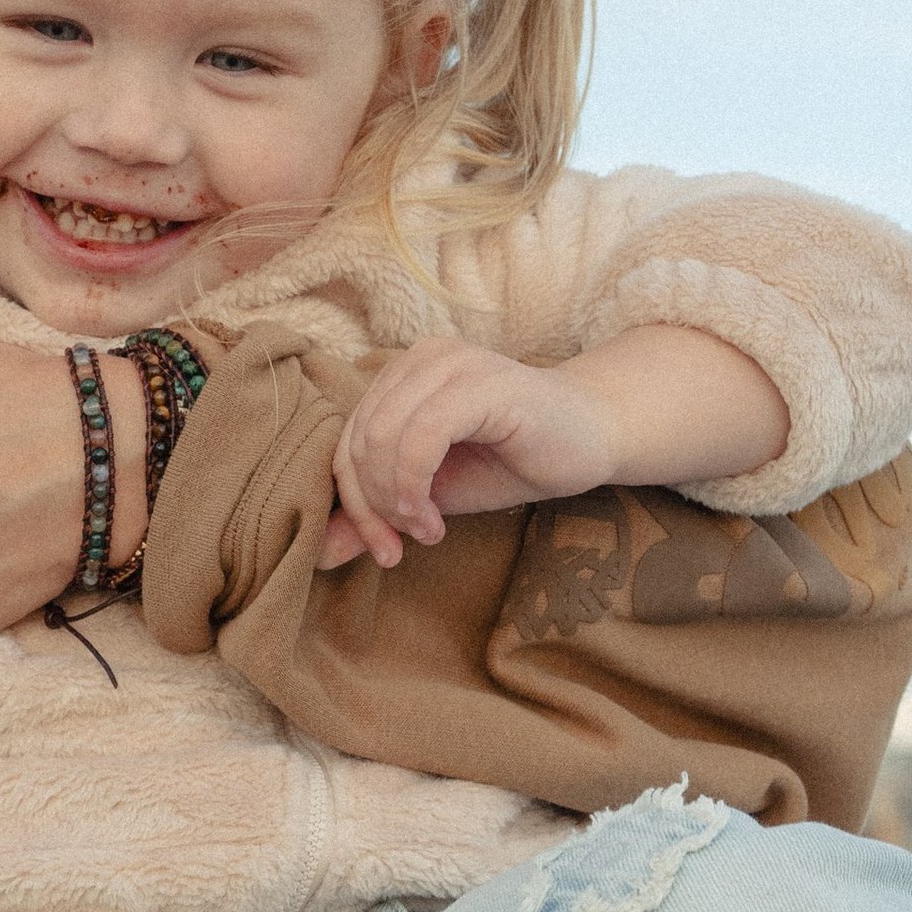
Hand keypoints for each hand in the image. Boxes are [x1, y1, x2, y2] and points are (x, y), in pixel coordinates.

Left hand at [325, 324, 792, 570]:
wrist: (592, 441)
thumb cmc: (510, 461)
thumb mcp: (429, 495)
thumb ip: (375, 512)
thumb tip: (319, 551)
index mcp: (400, 375)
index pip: (346, 441)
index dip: (351, 503)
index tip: (380, 549)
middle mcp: (419, 359)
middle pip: (357, 442)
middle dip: (369, 508)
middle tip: (402, 546)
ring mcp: (450, 364)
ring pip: (381, 439)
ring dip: (394, 502)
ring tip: (427, 531)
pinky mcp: (480, 382)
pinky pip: (420, 436)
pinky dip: (414, 487)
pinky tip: (436, 519)